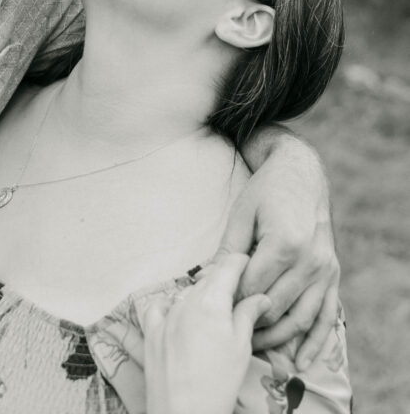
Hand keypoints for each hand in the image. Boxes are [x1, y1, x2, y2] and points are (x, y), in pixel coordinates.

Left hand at [140, 254, 270, 413]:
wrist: (184, 413)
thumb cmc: (219, 382)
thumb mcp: (241, 347)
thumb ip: (248, 314)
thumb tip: (261, 296)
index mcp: (212, 300)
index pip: (228, 265)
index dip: (242, 261)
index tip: (251, 264)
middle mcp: (186, 300)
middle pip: (208, 278)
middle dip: (224, 280)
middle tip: (240, 293)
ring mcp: (166, 314)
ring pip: (187, 292)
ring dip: (201, 294)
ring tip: (214, 312)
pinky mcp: (151, 330)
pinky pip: (160, 306)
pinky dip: (171, 305)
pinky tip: (179, 314)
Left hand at [213, 142, 339, 369]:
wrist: (301, 173)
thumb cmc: (266, 191)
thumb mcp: (241, 214)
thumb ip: (228, 252)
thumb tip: (206, 282)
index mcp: (284, 243)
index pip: (252, 287)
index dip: (231, 300)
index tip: (214, 307)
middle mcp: (310, 260)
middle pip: (274, 306)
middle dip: (249, 322)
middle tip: (226, 332)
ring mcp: (325, 269)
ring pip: (299, 318)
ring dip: (276, 339)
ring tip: (252, 348)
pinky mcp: (333, 274)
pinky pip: (326, 316)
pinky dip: (315, 343)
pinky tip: (301, 364)